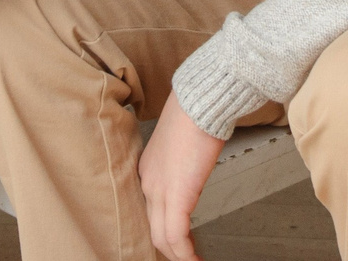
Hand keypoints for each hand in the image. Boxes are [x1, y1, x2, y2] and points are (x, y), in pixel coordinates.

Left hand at [139, 97, 222, 260]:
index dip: (163, 230)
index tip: (178, 241)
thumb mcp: (181, 142)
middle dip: (169, 249)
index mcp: (148, 170)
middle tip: (186, 257)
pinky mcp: (178, 196)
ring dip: (179, 255)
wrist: (199, 102)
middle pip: (152, 230)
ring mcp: (160, 191)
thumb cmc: (194, 112)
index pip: (150, 212)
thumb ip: (180, 161)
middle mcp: (148, 183)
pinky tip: (195, 260)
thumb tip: (192, 169)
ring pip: (163, 238)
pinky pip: (177, 236)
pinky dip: (185, 253)